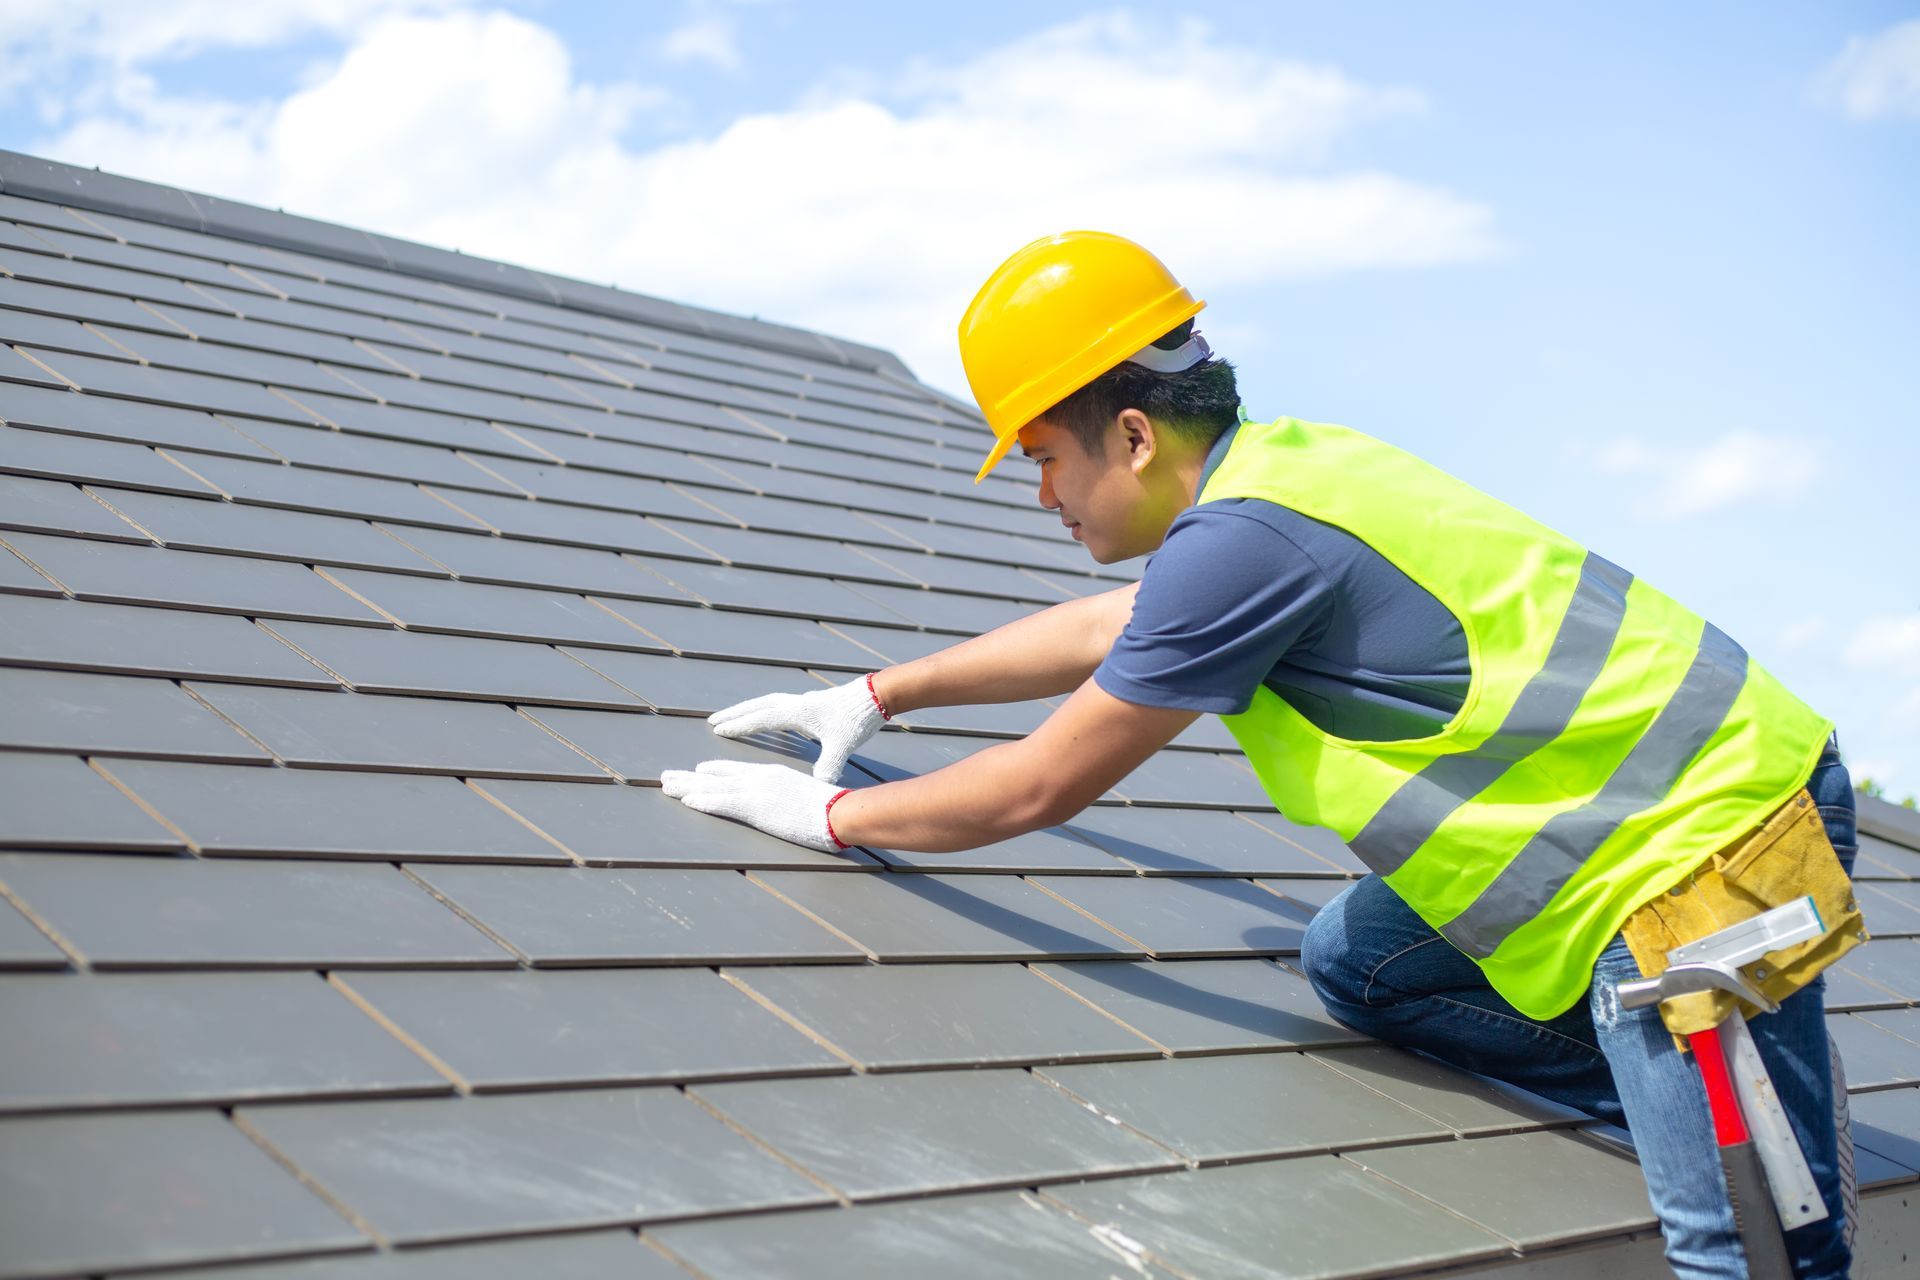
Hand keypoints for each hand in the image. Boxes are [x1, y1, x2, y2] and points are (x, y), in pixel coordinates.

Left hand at [660, 760, 849, 851]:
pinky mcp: (756, 806)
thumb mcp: (807, 800)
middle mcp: (760, 778)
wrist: (840, 811)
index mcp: (772, 775)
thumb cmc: (832, 810)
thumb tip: (792, 810)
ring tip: (665, 785)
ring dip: (686, 787)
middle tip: (667, 777)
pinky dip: (702, 800)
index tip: (695, 771)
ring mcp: (756, 791)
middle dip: (690, 777)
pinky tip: (686, 800)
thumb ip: (792, 801)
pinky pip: (722, 802)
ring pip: (712, 787)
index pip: (735, 771)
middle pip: (717, 776)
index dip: (712, 771)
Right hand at [707, 674, 886, 783]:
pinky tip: (769, 720)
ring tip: (734, 718)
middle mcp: (797, 704)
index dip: (740, 725)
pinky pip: (781, 705)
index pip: (761, 718)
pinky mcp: (812, 703)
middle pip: (758, 706)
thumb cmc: (856, 720)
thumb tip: (819, 788)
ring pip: (768, 703)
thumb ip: (828, 766)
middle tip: (714, 720)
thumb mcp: (842, 746)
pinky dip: (767, 711)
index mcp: (798, 712)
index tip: (718, 730)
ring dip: (749, 710)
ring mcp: (804, 702)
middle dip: (735, 713)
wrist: (875, 696)